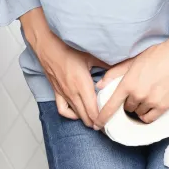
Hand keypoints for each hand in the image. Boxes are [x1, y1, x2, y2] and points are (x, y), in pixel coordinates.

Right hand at [21, 8, 108, 127]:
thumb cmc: (67, 47)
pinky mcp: (56, 92)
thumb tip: (121, 69)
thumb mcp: (91, 55)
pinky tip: (77, 113)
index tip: (110, 122)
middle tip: (106, 124)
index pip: (93, 110)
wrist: (47, 44)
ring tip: (94, 121)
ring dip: (85, 120)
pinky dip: (71, 114)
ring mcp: (63, 94)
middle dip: (96, 123)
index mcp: (82, 85)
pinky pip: (63, 110)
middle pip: (85, 116)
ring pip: (76, 115)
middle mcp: (72, 92)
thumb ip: (107, 64)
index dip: (102, 119)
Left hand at [95, 22, 168, 126]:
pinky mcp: (164, 106)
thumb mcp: (132, 61)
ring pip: (138, 113)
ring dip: (138, 108)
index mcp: (128, 83)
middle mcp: (138, 95)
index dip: (103, 117)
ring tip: (146, 95)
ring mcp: (151, 101)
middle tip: (136, 92)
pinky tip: (149, 107)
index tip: (97, 125)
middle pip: (126, 108)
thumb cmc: (156, 56)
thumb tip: (100, 85)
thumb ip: (114, 73)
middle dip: (128, 102)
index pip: (111, 105)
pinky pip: (149, 118)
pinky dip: (147, 115)